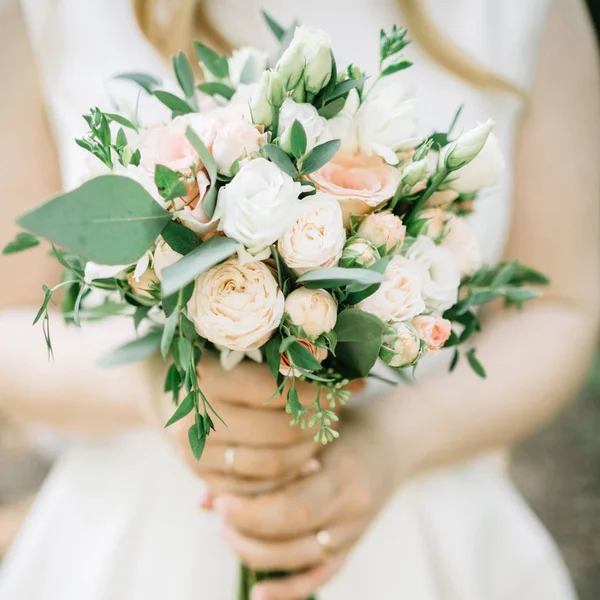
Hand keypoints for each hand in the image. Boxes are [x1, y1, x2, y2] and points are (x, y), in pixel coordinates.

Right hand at [165, 356, 328, 496]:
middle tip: (335, 415)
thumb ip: (292, 366)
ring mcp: (199, 453)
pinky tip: (307, 463)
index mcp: (211, 379)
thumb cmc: (221, 369)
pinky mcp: (205, 478)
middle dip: (317, 424)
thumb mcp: (246, 357)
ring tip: (323, 435)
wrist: (173, 396)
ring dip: (309, 452)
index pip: (276, 390)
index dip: (316, 393)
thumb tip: (357, 383)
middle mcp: (199, 418)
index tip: (343, 391)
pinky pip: (260, 489)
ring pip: (273, 465)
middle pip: (280, 432)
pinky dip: (289, 478)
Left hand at [214, 407, 397, 599]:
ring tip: (226, 533)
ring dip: (256, 553)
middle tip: (218, 514)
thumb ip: (269, 457)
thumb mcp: (312, 430)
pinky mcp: (353, 544)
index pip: (292, 504)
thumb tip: (206, 494)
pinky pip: (322, 576)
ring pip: (302, 560)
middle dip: (246, 530)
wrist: (395, 439)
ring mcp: (355, 530)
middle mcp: (352, 506)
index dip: (250, 509)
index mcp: (343, 470)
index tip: (220, 497)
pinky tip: (258, 595)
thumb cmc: (346, 425)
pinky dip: (289, 590)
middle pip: (293, 533)